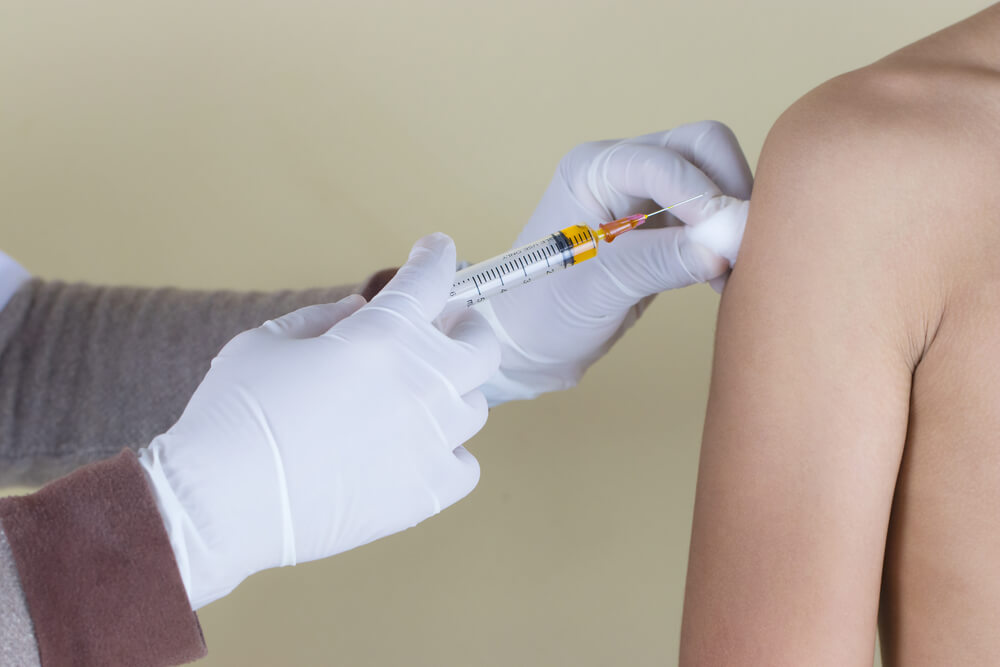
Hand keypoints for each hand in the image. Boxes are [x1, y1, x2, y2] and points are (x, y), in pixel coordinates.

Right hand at [139, 234, 499, 608]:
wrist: (221, 505)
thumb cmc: (233, 415)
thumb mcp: (264, 342)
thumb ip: (323, 318)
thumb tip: (361, 310)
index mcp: (383, 335)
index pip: (430, 278)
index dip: (436, 257)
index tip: (438, 249)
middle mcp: (420, 383)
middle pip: (479, 344)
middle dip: (466, 327)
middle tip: (449, 327)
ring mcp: (430, 440)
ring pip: (474, 407)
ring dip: (451, 394)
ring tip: (421, 398)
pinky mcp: (427, 492)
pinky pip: (464, 466)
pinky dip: (448, 455)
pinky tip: (419, 454)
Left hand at [481, 122, 751, 402]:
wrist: (528, 345)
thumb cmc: (541, 310)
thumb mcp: (596, 286)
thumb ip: (657, 261)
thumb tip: (721, 248)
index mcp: (595, 168)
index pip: (668, 160)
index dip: (705, 196)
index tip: (728, 239)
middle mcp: (623, 170)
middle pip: (702, 150)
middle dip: (729, 193)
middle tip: (739, 248)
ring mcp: (645, 197)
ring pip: (714, 180)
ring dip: (732, 218)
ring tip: (730, 269)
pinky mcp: (663, 229)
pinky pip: (710, 217)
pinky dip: (725, 239)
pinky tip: (722, 276)